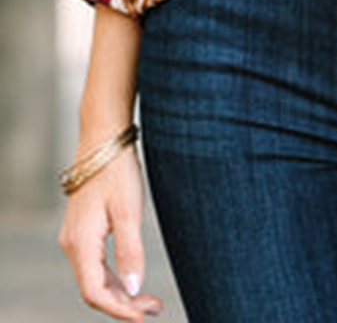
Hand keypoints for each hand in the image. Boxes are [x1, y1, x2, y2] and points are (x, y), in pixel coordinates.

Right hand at [59, 143, 161, 320]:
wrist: (103, 139)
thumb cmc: (117, 171)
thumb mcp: (128, 210)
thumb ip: (130, 250)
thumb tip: (133, 287)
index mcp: (81, 242)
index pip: (94, 292)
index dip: (118, 309)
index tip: (142, 317)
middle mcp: (73, 244)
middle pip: (94, 289)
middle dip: (124, 303)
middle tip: (155, 307)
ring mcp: (76, 237)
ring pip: (95, 278)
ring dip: (121, 292)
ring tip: (151, 300)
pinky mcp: (84, 230)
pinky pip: (96, 264)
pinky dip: (114, 276)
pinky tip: (133, 278)